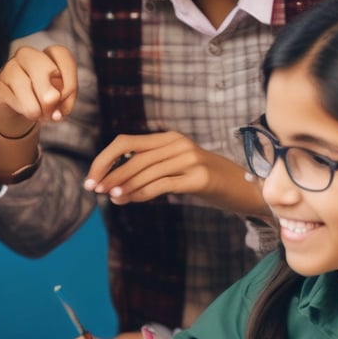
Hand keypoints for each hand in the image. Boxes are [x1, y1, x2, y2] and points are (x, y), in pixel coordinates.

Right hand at [0, 45, 76, 136]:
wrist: (19, 112)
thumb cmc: (44, 100)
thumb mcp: (60, 100)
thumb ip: (64, 100)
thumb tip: (56, 112)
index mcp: (47, 54)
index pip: (61, 54)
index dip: (69, 80)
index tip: (66, 101)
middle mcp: (27, 55)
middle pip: (39, 64)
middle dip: (48, 93)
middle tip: (53, 112)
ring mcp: (10, 68)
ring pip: (22, 82)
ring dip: (35, 107)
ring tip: (41, 117)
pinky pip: (11, 97)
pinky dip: (23, 109)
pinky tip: (28, 114)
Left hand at [84, 132, 266, 215]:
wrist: (245, 188)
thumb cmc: (205, 181)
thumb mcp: (175, 169)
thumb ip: (149, 171)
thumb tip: (114, 185)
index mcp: (168, 138)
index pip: (126, 142)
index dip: (104, 159)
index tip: (91, 177)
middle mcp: (178, 143)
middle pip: (132, 156)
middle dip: (109, 174)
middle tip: (94, 189)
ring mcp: (190, 158)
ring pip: (146, 170)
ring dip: (123, 185)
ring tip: (110, 197)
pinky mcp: (200, 177)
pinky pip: (163, 184)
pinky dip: (141, 192)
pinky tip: (128, 200)